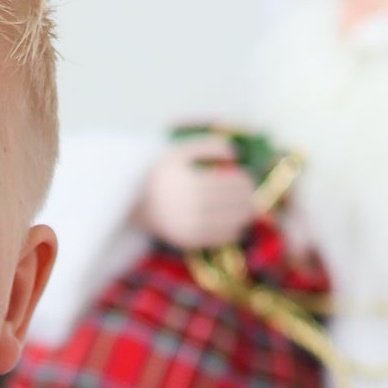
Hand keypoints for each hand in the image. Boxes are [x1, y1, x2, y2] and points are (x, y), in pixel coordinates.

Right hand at [135, 137, 257, 249]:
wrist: (133, 204)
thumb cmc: (161, 175)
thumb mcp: (178, 153)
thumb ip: (206, 146)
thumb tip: (235, 152)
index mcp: (187, 182)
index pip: (225, 183)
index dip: (242, 182)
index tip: (250, 180)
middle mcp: (187, 205)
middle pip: (228, 203)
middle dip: (246, 199)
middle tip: (253, 196)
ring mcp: (187, 225)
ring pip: (225, 222)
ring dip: (243, 217)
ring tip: (250, 211)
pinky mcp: (186, 240)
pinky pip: (215, 239)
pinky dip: (231, 233)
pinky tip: (238, 227)